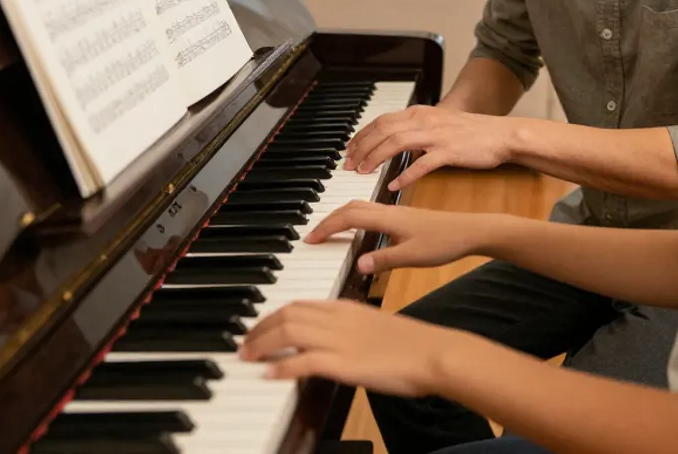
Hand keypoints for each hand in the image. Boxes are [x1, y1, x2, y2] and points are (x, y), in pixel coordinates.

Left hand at [238, 299, 470, 396]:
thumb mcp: (374, 328)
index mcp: (346, 307)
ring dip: (262, 344)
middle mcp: (339, 318)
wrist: (433, 352)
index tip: (258, 327)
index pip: (298, 303)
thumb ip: (350, 329)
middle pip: (287, 313)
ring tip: (247, 356)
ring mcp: (341, 339)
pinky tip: (270, 374)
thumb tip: (329, 342)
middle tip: (244, 342)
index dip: (272, 315)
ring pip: (289, 332)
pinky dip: (283, 366)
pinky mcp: (345, 363)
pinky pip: (305, 361)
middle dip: (259, 327)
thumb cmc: (411, 344)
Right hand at [304, 200, 490, 273]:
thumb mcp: (414, 256)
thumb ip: (385, 260)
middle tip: (314, 235)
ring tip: (329, 231)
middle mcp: (389, 211)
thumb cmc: (445, 242)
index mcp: (388, 218)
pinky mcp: (403, 216)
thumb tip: (359, 264)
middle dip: (328, 219)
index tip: (310, 239)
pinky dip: (356, 217)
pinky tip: (360, 229)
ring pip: (360, 206)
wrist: (471, 231)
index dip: (327, 227)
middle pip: (350, 206)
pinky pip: (371, 211)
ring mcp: (396, 212)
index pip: (348, 217)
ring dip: (341, 215)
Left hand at [343, 105, 516, 190]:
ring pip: (396, 143)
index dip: (362, 135)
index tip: (350, 150)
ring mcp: (437, 135)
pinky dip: (405, 175)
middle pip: (383, 130)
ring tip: (363, 173)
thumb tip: (396, 140)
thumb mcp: (440, 124)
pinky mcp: (450, 152)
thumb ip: (417, 129)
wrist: (503, 135)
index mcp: (420, 113)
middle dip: (361, 148)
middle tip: (348, 165)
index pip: (381, 120)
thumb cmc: (474, 133)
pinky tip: (394, 186)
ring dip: (375, 158)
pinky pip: (422, 164)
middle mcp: (425, 120)